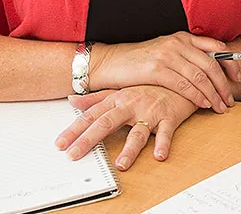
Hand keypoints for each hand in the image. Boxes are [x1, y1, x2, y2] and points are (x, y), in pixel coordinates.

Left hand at [55, 85, 199, 169]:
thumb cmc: (148, 87)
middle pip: (106, 124)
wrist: (179, 76)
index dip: (74, 130)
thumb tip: (71, 100)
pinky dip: (164, 143)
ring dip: (130, 149)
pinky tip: (159, 155)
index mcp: (117, 100)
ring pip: (138, 132)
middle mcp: (131, 105)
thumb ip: (95, 98)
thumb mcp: (119, 91)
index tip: (60, 144)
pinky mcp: (169, 117)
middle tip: (74, 155)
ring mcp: (150, 112)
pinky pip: (166, 132)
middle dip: (88, 140)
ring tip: (121, 164)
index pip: (91, 116)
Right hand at [86, 32, 240, 113]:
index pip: (215, 48)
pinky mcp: (157, 69)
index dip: (230, 64)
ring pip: (200, 77)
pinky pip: (184, 85)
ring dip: (213, 94)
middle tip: (230, 100)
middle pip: (211, 65)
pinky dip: (197, 96)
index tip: (238, 78)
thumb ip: (187, 57)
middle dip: (224, 85)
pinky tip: (203, 104)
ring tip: (220, 107)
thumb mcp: (167, 53)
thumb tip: (212, 72)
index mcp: (183, 37)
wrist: (112, 63)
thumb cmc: (140, 61)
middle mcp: (177, 43)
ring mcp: (167, 55)